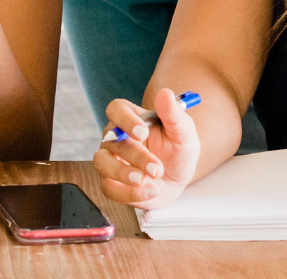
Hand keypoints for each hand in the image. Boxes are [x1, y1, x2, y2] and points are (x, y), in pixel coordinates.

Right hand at [94, 87, 203, 209]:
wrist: (178, 178)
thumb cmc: (177, 150)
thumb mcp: (183, 133)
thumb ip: (174, 114)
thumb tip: (165, 94)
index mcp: (129, 119)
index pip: (116, 110)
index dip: (125, 120)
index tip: (143, 132)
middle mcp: (115, 138)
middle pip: (111, 140)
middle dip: (135, 156)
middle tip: (157, 168)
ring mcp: (110, 160)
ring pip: (102, 163)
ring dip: (123, 173)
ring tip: (145, 181)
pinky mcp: (112, 183)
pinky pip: (110, 188)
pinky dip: (129, 193)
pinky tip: (150, 191)